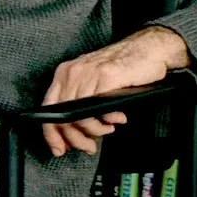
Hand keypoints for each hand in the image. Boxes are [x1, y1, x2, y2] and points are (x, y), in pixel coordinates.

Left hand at [40, 25, 188, 157]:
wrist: (149, 47)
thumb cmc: (124, 64)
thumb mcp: (93, 81)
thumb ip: (80, 102)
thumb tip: (74, 131)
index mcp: (66, 73)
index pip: (47, 108)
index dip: (52, 134)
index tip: (60, 149)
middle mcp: (73, 72)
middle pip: (62, 118)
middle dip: (77, 139)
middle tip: (90, 146)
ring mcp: (89, 74)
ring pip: (79, 117)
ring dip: (95, 131)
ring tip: (108, 129)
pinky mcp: (107, 76)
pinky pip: (97, 110)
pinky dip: (107, 120)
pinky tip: (116, 119)